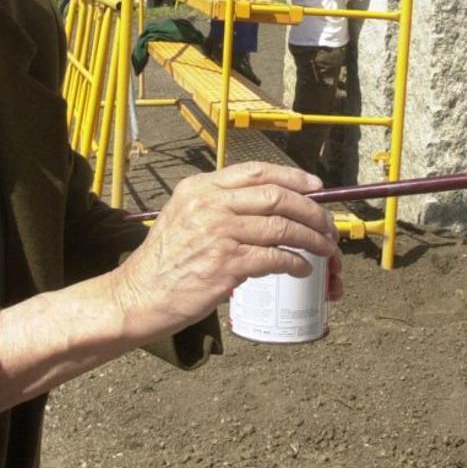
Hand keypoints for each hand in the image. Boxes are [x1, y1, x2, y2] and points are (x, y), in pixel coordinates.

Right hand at [111, 162, 341, 340]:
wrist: (139, 295)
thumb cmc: (165, 261)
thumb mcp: (184, 215)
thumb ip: (220, 206)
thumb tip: (270, 208)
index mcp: (200, 188)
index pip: (257, 172)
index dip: (293, 177)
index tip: (317, 186)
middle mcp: (209, 204)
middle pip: (277, 196)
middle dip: (312, 210)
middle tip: (328, 224)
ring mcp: (218, 233)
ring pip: (282, 227)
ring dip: (311, 238)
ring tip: (324, 247)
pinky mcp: (226, 264)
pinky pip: (275, 258)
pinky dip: (295, 263)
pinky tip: (301, 268)